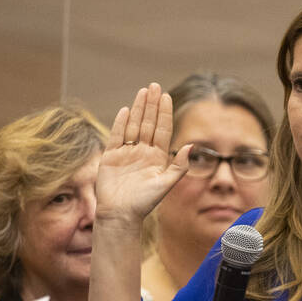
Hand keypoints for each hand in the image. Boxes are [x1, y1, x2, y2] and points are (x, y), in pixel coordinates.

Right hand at [95, 83, 189, 225]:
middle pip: (147, 123)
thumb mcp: (166, 184)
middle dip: (151, 105)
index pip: (161, 130)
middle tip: (154, 86)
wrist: (121, 215)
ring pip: (133, 126)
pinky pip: (116, 137)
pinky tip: (125, 110)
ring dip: (137, 109)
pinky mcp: (110, 157)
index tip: (166, 96)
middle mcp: (142, 152)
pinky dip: (120, 123)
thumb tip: (191, 146)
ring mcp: (126, 153)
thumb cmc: (144, 203)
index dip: (164, 113)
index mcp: (156, 157)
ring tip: (142, 91)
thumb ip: (178, 166)